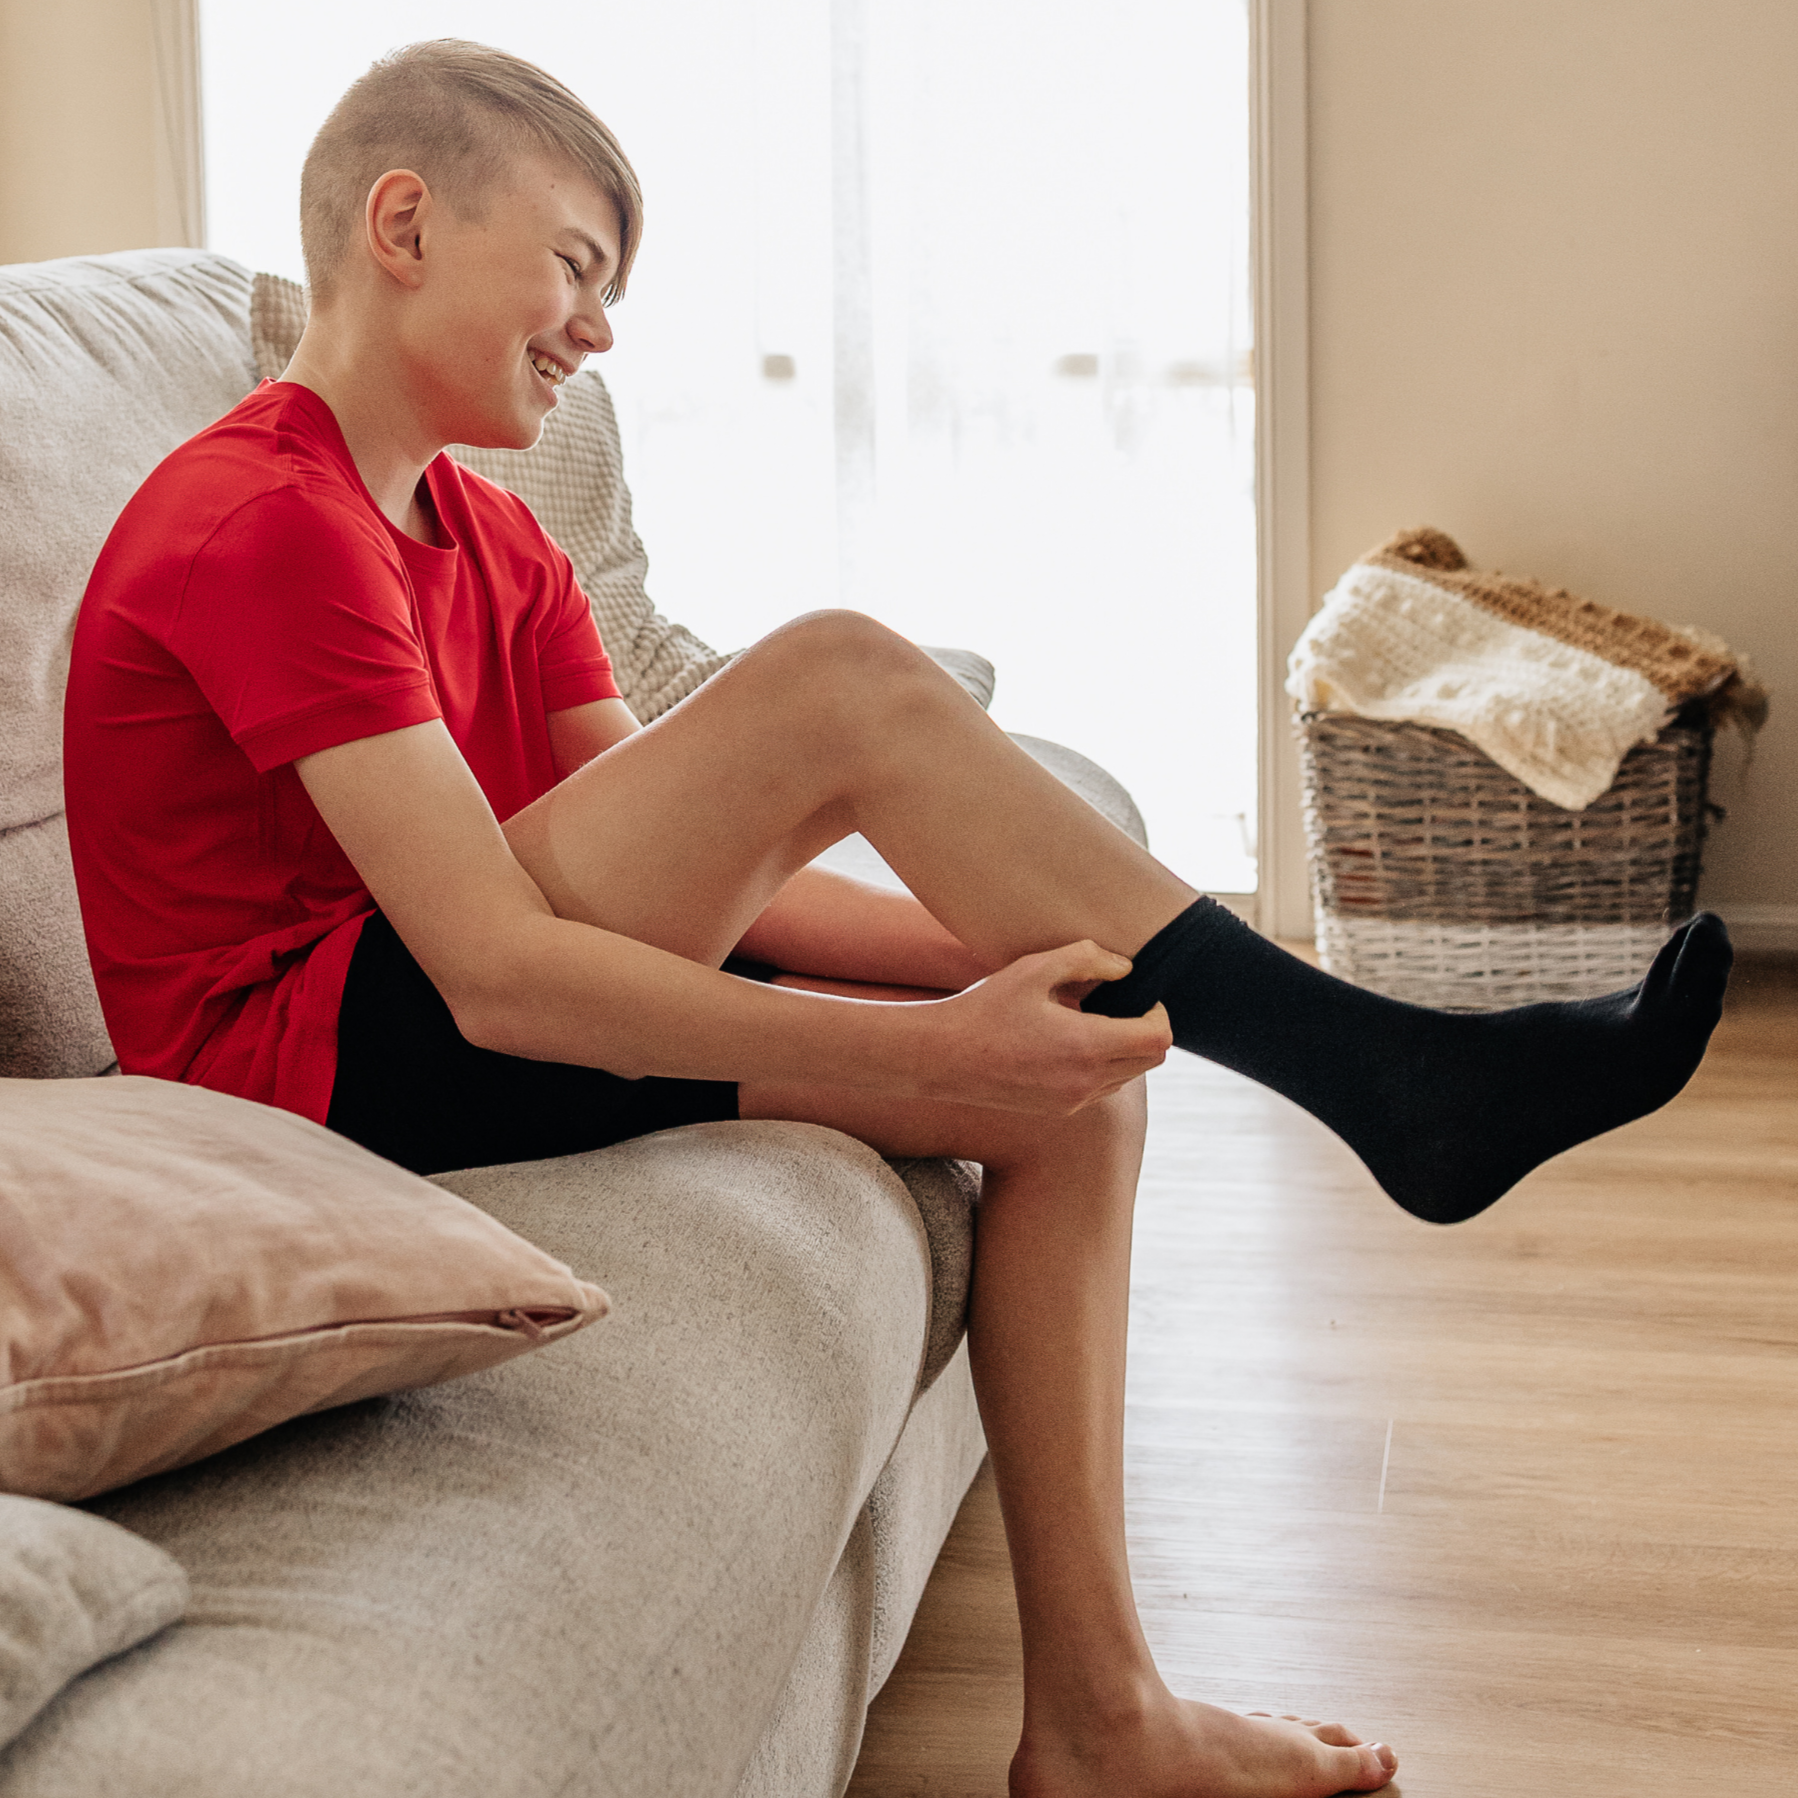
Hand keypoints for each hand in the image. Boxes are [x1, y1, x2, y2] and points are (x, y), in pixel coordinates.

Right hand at [914, 940, 1170, 1113]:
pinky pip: (1102, 1089)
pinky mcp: (1058, 1110)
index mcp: (1086, 1046)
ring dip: (1126, 1049)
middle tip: (1121, 1004)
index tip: (1139, 994)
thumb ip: (1087, 959)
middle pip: (1152, 1061)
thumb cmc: (984, 1008)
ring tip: (1091, 1021)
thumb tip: (1126, 969)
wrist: (940, 1057)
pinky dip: (1102, 1066)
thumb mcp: (1034, 969)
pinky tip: (1070, 1043)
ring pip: (1129, 1076)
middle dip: (1148, 1030)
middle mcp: (1086, 1081)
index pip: (1158, 1039)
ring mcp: (1073, 1101)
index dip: (1159, 1012)